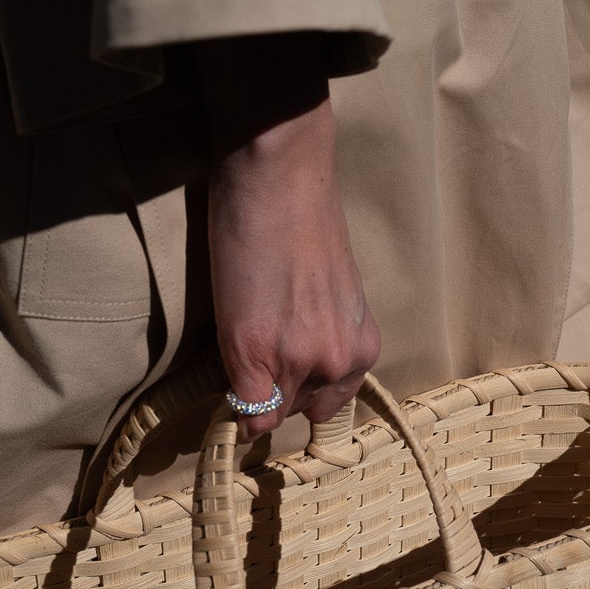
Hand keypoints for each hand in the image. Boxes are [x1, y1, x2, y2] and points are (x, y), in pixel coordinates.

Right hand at [203, 40, 379, 441]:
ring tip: (245, 329)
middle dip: (277, 385)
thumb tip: (292, 371)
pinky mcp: (253, 353)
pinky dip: (230, 395)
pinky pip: (242, 408)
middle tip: (259, 338)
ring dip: (251, 383)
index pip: (325, 405)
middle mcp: (338, 362)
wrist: (280, 178)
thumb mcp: (332, 292)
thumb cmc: (304, 221)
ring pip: (268, 410)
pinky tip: (227, 353)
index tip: (279, 368)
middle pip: (297, 410)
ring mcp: (297, 361)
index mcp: (362, 346)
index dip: (297, 387)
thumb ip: (323, 335)